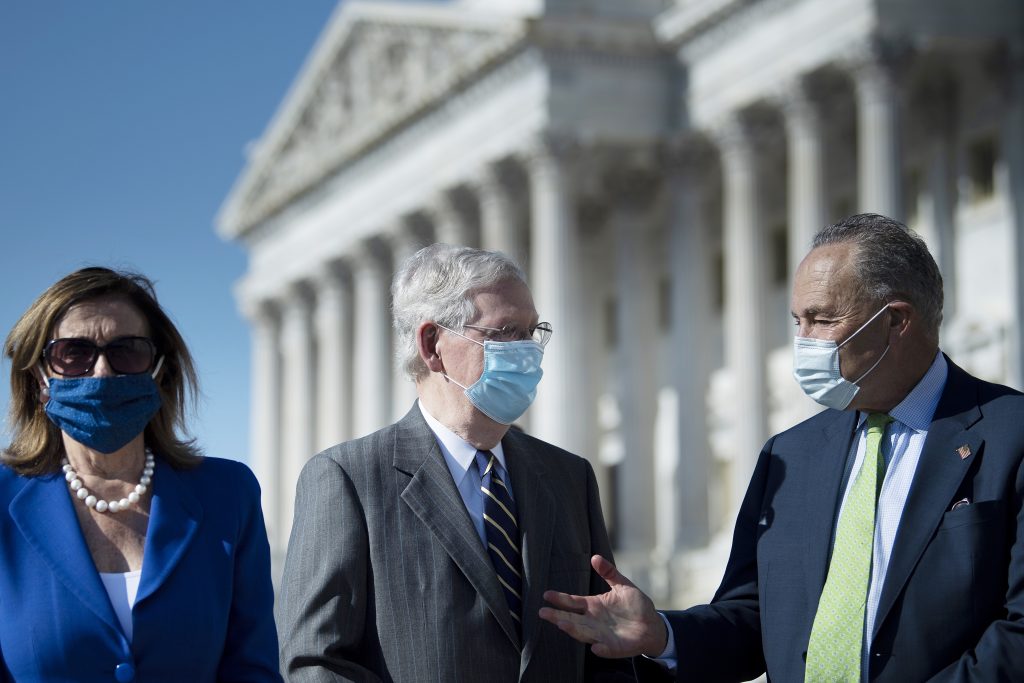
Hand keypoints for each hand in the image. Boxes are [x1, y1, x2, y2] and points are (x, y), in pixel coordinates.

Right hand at [539, 554, 667, 658]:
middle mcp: (593, 622)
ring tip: (561, 624)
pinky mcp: (615, 647)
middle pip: (571, 619)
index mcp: (593, 606)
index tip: (546, 594)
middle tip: (542, 612)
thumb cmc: (635, 605)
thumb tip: (594, 557)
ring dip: (573, 630)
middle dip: (557, 616)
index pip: (573, 603)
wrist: (652, 625)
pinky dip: (601, 649)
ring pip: (583, 633)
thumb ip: (609, 573)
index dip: (560, 599)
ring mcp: (602, 636)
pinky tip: (595, 647)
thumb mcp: (622, 586)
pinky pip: (606, 649)